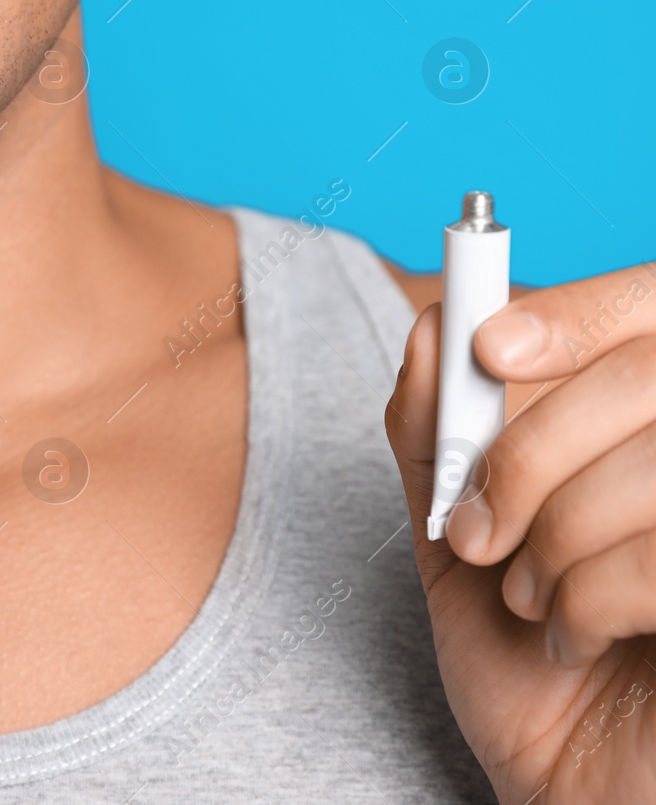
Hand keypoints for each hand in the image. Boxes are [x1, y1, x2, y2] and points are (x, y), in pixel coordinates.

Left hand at [387, 266, 655, 803]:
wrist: (571, 785)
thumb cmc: (521, 657)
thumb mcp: (454, 533)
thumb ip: (436, 433)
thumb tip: (428, 327)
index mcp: (649, 421)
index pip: (649, 305)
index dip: (574, 311)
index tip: (486, 346)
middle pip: (646, 374)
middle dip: (529, 453)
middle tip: (477, 530)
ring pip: (650, 466)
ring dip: (554, 541)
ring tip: (529, 597)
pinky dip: (594, 599)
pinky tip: (580, 637)